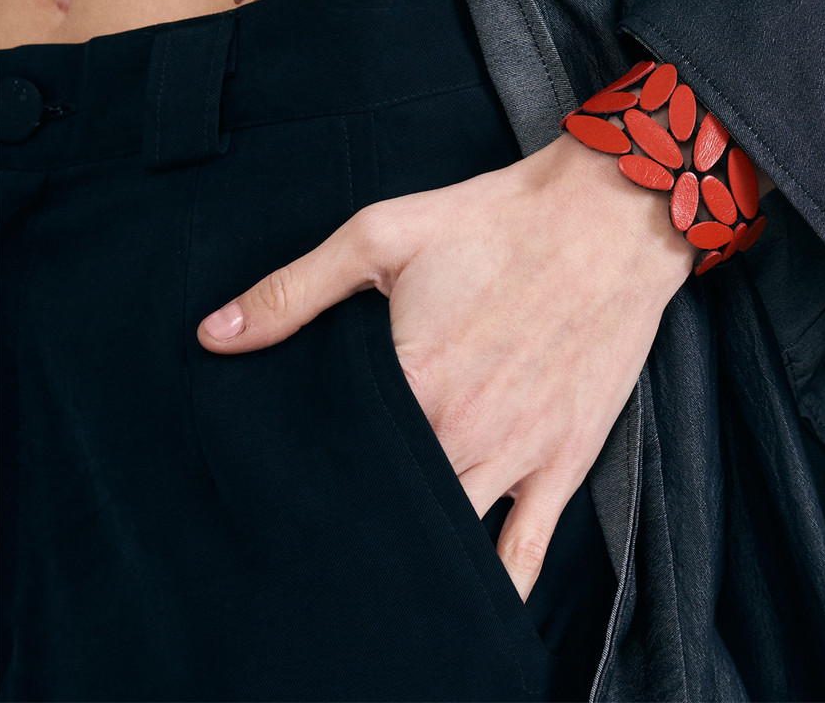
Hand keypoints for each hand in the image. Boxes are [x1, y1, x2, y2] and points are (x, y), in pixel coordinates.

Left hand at [196, 132, 695, 600]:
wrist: (610, 219)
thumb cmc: (499, 222)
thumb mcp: (384, 234)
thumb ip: (294, 290)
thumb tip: (214, 335)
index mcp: (412, 381)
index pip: (336, 466)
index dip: (301, 482)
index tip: (283, 488)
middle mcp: (462, 433)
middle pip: (387, 513)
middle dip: (352, 526)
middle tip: (321, 530)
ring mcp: (518, 456)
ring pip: (448, 546)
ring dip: (409, 559)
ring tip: (373, 569)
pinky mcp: (565, 461)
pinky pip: (525, 556)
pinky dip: (491, 590)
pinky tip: (460, 605)